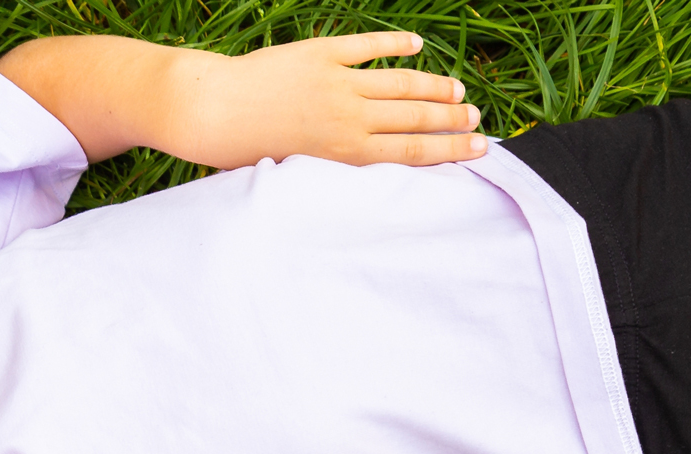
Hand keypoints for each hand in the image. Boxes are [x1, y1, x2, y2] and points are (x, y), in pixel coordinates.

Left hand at [166, 32, 483, 167]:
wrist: (209, 110)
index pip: (411, 152)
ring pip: (402, 82)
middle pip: (415, 117)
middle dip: (452, 119)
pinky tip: (416, 45)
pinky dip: (395, 44)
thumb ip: (331, 169)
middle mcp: (348, 116)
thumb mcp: (292, 173)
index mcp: (343, 153)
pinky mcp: (321, 53)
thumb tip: (365, 171)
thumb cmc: (242, 152)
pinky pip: (368, 46)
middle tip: (478, 119)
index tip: (481, 148)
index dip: (451, 150)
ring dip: (434, 86)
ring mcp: (336, 81)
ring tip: (458, 91)